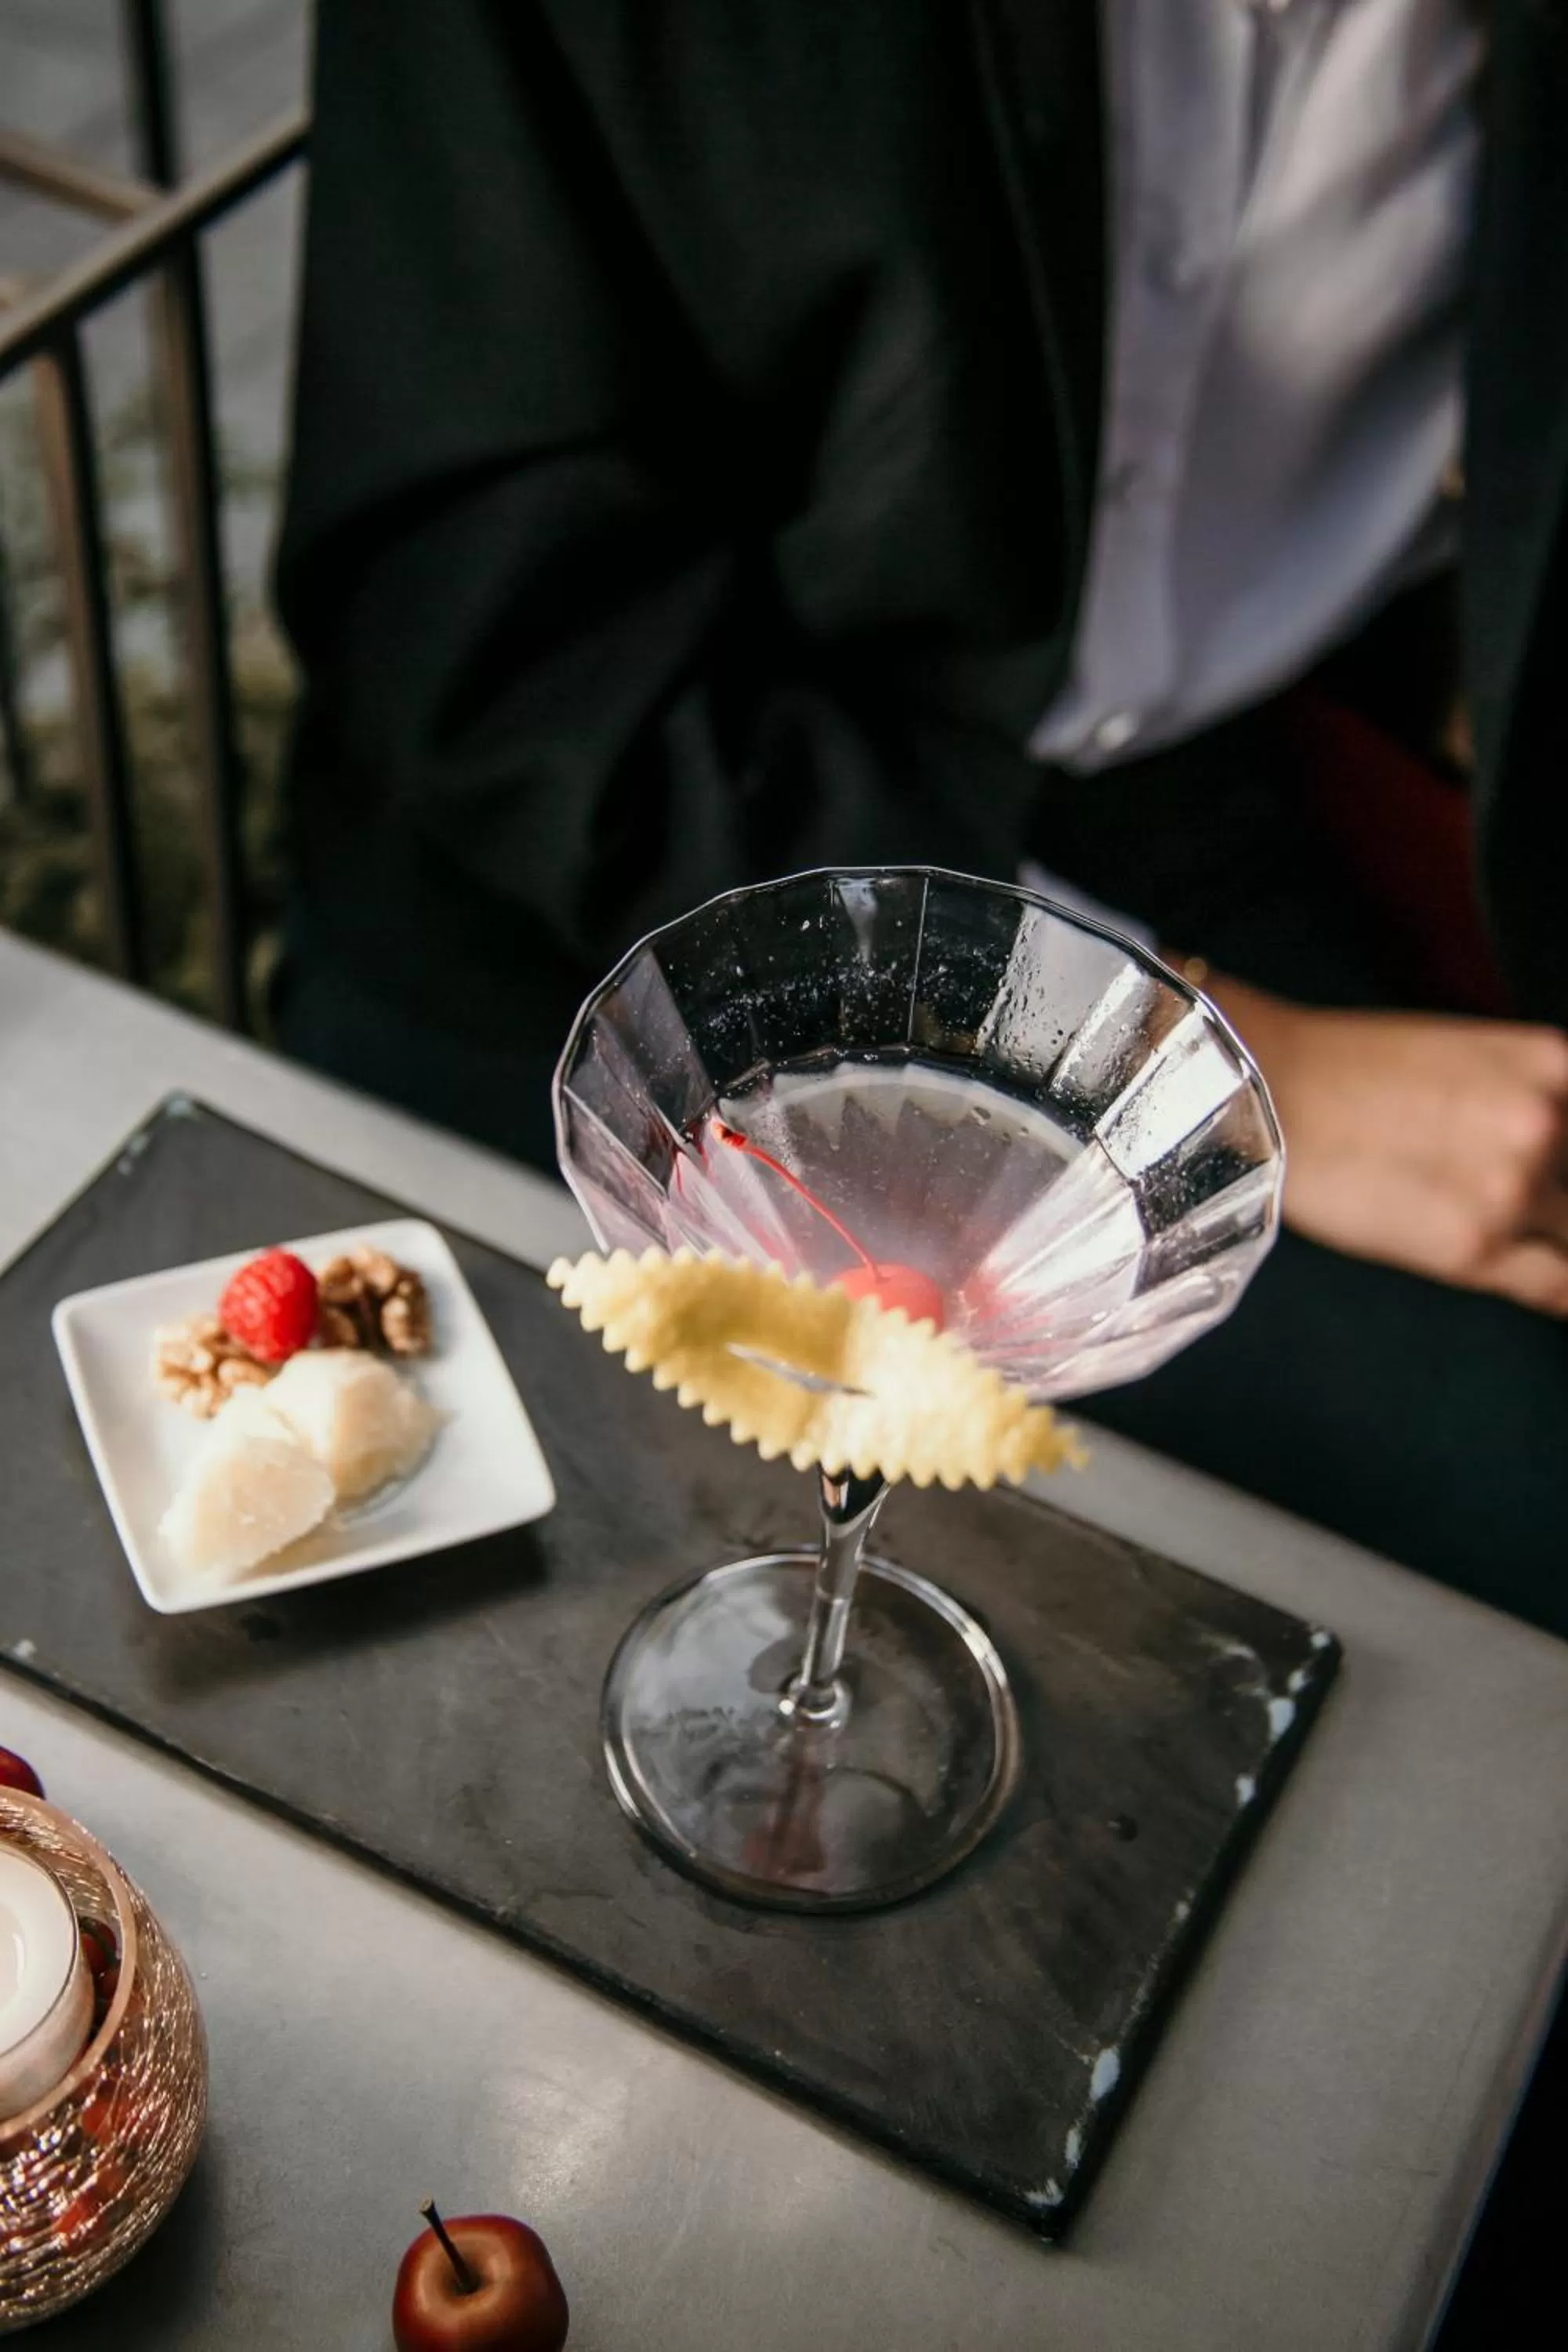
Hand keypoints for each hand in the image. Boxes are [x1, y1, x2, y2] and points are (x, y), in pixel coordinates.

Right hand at [1205, 978, 1567, 1314]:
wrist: (1268, 1090)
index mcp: (1554, 1065)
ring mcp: (1513, 1189)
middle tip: (1539, 1213)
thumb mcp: (1472, 1055)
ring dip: (1560, 1243)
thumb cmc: (1351, 1070)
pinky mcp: (1473, 1249)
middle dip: (1564, 1204)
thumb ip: (1532, 1097)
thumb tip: (1555, 1149)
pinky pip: (1560, 1290)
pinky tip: (1563, 1300)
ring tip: (1510, 1238)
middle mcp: (1547, 1124)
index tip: (1563, 1184)